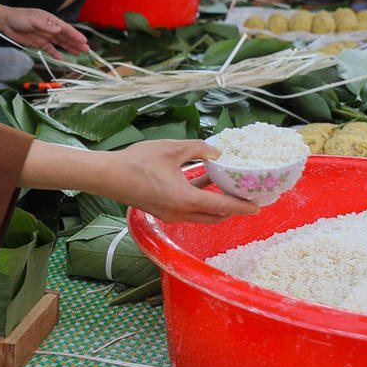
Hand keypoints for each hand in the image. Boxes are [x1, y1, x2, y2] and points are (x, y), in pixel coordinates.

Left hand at [0, 4, 88, 58]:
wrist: (6, 22)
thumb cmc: (19, 17)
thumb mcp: (33, 20)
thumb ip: (46, 26)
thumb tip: (59, 30)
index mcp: (50, 20)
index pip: (66, 28)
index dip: (75, 35)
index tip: (84, 40)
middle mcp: (50, 28)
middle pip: (65, 36)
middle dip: (76, 43)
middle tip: (86, 49)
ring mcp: (44, 36)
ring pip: (60, 43)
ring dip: (69, 48)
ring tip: (78, 53)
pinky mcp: (38, 43)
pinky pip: (49, 49)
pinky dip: (55, 53)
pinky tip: (61, 58)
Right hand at [19, 139, 259, 223]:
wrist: (107, 176)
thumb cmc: (137, 162)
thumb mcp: (172, 149)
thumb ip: (198, 150)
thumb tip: (217, 153)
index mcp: (184, 200)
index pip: (221, 207)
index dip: (241, 206)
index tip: (258, 206)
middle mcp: (179, 212)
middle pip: (215, 216)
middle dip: (234, 209)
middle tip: (249, 198)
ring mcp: (170, 214)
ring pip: (202, 215)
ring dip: (218, 205)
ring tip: (231, 190)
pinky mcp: (163, 210)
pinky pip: (190, 209)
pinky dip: (202, 200)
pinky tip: (205, 181)